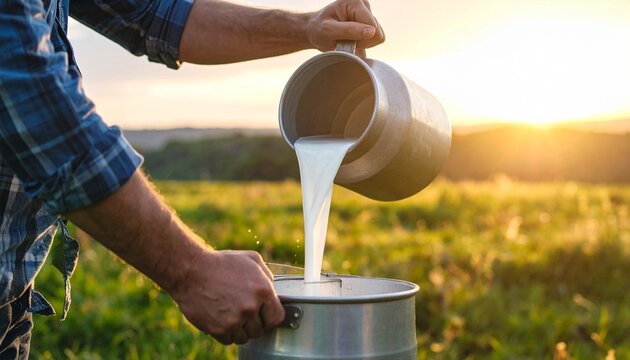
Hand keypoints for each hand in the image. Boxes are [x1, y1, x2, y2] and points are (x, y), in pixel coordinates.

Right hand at [170, 249, 284, 344]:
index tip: (265, 316)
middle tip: (244, 313)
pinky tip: (222, 319)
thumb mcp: (250, 259)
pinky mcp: (218, 329)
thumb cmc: (221, 263)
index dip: (271, 317)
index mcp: (263, 291)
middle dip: (254, 323)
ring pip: (245, 337)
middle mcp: (250, 308)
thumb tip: (273, 288)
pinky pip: (229, 340)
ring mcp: (234, 321)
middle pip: (260, 330)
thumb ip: (266, 275)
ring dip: (240, 329)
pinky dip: (226, 333)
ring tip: (232, 316)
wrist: (191, 271)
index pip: (277, 318)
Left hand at [306, 0, 384, 54]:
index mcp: (354, 1)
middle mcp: (364, 4)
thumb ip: (349, 30)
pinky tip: (351, 38)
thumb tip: (371, 31)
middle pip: (377, 32)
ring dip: (362, 42)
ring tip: (347, 39)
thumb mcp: (328, 31)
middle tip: (345, 40)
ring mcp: (368, 12)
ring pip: (377, 36)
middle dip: (362, 41)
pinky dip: (363, 42)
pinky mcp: (369, 21)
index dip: (361, 40)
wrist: (315, 30)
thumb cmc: (318, 29)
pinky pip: (375, 38)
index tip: (345, 40)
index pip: (373, 27)